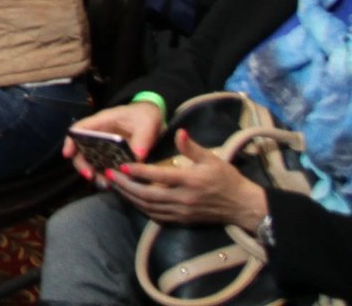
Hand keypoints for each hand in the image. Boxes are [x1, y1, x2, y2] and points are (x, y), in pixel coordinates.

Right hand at [61, 102, 163, 183]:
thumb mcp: (147, 124)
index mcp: (103, 121)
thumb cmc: (145, 116)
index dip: (71, 140)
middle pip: (81, 149)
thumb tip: (138, 157)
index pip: (80, 129)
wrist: (154, 118)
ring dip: (95, 174)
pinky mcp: (112, 156)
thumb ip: (143, 139)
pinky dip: (107, 177)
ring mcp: (105, 146)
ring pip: (91, 161)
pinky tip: (114, 185)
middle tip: (90, 176)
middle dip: (82, 164)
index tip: (67, 155)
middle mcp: (99, 135)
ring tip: (106, 185)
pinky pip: (104, 167)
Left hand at [112, 130, 269, 231]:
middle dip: (126, 185)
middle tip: (109, 174)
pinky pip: (156, 216)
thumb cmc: (226, 178)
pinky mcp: (181, 220)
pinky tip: (131, 199)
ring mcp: (181, 212)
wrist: (242, 206)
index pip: (158, 176)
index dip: (138, 171)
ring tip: (114, 185)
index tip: (121, 164)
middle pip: (147, 195)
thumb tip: (180, 132)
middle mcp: (182, 198)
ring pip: (149, 207)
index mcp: (189, 181)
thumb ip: (191, 147)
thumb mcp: (211, 158)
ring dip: (129, 197)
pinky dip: (141, 207)